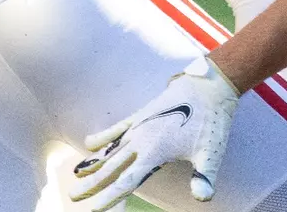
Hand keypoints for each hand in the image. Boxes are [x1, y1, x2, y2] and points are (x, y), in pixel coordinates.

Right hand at [70, 56, 238, 210]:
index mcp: (155, 151)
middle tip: (73, 196)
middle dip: (92, 184)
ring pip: (111, 150)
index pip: (126, 181)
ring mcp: (140, 126)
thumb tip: (203, 198)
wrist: (209, 86)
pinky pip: (117, 129)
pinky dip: (103, 137)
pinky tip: (89, 144)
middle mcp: (142, 139)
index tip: (93, 209)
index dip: (108, 197)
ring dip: (93, 163)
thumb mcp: (211, 153)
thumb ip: (203, 176)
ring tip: (76, 174)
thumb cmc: (212, 122)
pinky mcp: (143, 115)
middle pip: (111, 167)